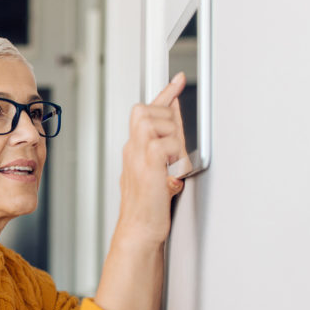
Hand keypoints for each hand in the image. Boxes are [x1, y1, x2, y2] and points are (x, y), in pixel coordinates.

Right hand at [116, 72, 186, 246]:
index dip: (164, 93)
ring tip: (171, 165)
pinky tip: (171, 172)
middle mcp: (132, 149)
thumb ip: (165, 153)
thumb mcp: (157, 174)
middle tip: (174, 148)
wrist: (139, 230)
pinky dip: (175, 156)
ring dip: (172, 141)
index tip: (176, 79)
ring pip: (156, 122)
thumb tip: (175, 138)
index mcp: (134, 149)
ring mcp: (137, 156)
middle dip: (168, 122)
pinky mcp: (147, 165)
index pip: (147, 113)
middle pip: (148, 111)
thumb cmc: (148, 209)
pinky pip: (165, 143)